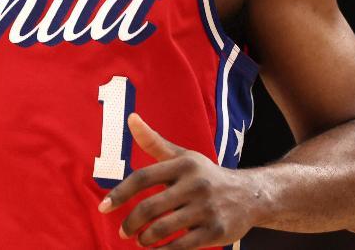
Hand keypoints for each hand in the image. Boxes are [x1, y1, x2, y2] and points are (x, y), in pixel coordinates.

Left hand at [99, 113, 260, 247]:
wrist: (251, 194)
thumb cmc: (206, 175)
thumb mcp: (183, 157)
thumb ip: (154, 142)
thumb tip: (131, 118)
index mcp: (184, 164)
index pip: (143, 178)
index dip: (120, 193)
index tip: (103, 207)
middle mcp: (196, 184)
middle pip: (150, 207)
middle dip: (131, 222)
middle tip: (123, 231)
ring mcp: (207, 208)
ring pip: (164, 228)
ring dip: (145, 238)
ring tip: (140, 240)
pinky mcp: (216, 231)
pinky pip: (182, 245)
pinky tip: (156, 249)